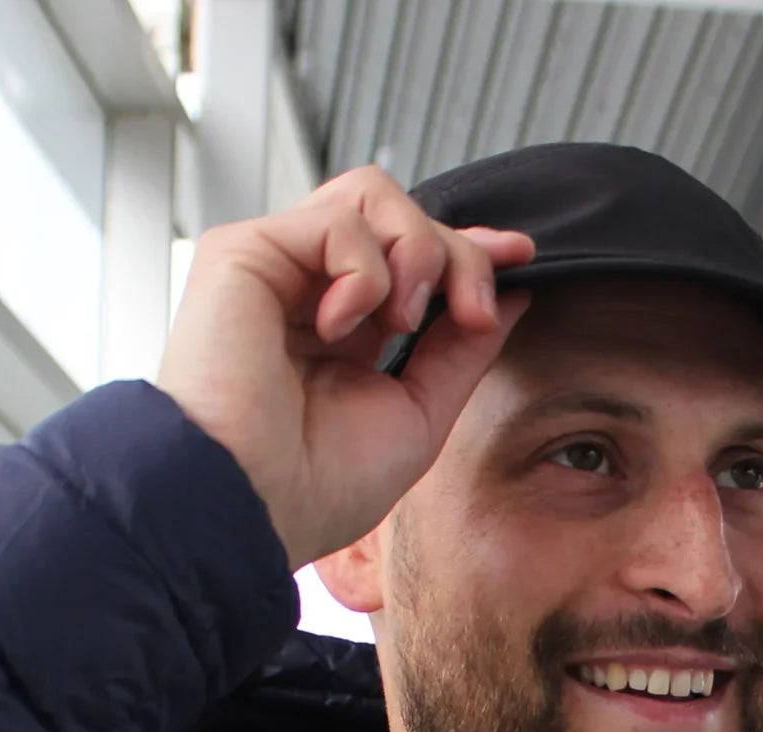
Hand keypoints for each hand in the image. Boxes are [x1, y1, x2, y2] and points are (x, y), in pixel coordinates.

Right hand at [157, 166, 535, 568]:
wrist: (255, 504)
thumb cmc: (318, 485)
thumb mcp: (420, 413)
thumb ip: (462, 350)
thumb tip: (511, 291)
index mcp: (351, 330)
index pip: (414, 257)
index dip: (468, 248)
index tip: (518, 257)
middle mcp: (313, 291)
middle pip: (403, 214)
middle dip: (458, 254)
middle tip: (472, 312)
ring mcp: (280, 267)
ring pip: (373, 197)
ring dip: (417, 253)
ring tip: (403, 323)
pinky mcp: (244, 251)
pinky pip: (338, 220)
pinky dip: (364, 272)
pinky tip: (341, 327)